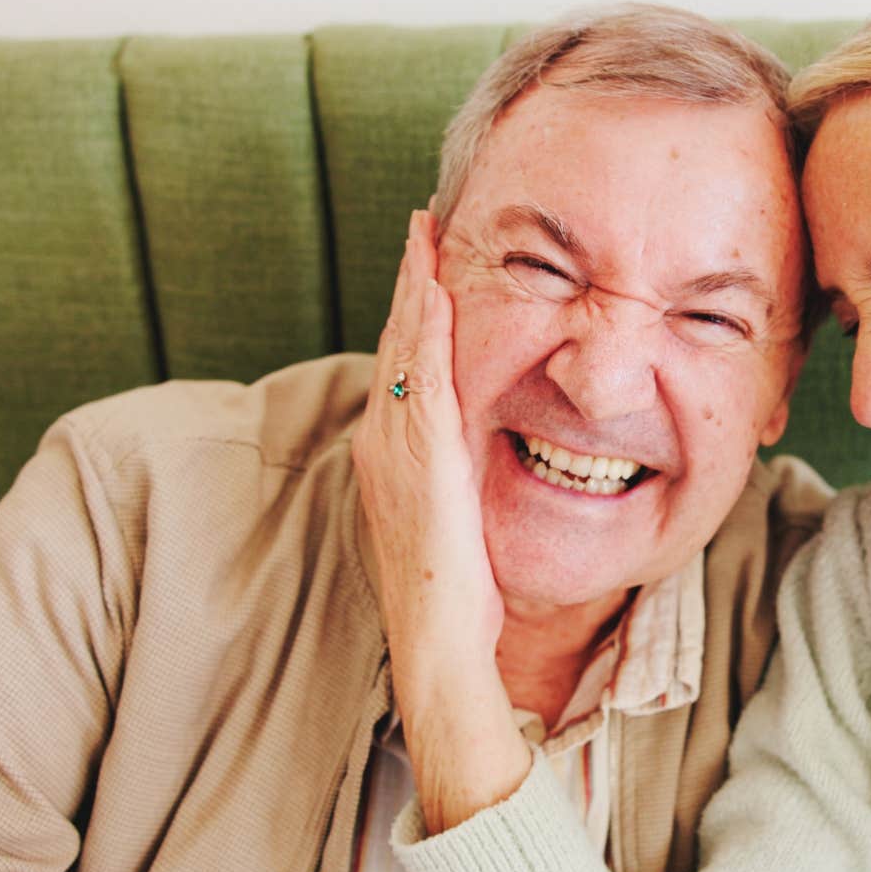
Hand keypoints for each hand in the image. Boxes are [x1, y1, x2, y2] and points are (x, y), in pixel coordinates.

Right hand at [351, 209, 528, 830]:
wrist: (439, 649)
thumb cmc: (459, 601)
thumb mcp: (462, 526)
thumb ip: (465, 486)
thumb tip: (487, 463)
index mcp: (395, 461)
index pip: (404, 369)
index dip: (412, 313)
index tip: (426, 263)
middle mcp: (384, 446)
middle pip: (395, 345)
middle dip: (407, 282)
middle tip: (420, 222)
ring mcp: (393, 450)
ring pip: (401, 348)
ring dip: (412, 286)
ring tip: (423, 231)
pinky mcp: (416, 458)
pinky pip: (418, 374)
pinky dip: (422, 324)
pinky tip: (434, 283)